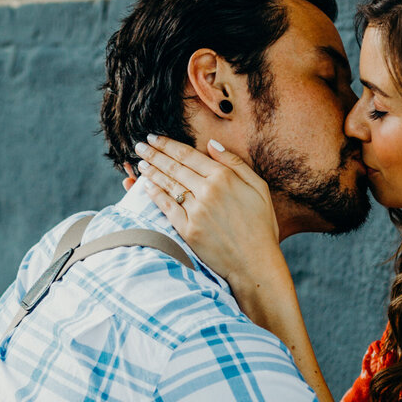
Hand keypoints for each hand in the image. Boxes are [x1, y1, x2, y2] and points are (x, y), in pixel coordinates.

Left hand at [134, 135, 293, 319]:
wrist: (255, 263)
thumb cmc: (261, 226)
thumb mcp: (258, 187)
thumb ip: (235, 163)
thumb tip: (212, 144)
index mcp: (224, 177)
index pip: (188, 155)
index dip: (168, 144)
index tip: (154, 137)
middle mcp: (207, 191)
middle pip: (174, 167)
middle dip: (154, 153)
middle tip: (140, 146)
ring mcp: (196, 211)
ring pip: (168, 185)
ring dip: (151, 171)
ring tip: (140, 163)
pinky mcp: (188, 230)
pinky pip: (167, 207)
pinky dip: (155, 195)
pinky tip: (147, 187)